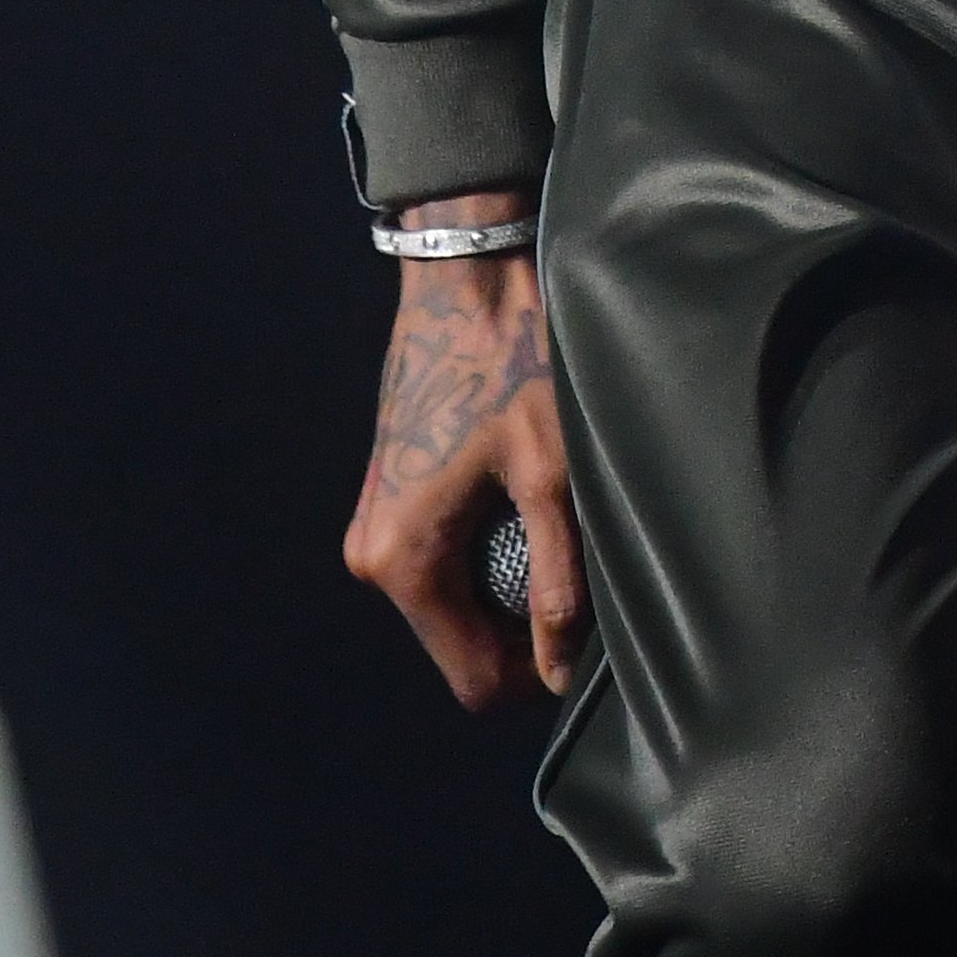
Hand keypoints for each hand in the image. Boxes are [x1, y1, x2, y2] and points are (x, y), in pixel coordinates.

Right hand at [340, 229, 584, 707]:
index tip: (582, 629)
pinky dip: (486, 549)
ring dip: (505, 581)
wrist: (466, 275)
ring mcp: (375, 527)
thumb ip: (557, 579)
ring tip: (549, 518)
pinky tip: (520, 497)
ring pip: (456, 603)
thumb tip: (560, 667)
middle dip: (521, 623)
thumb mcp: (549, 472)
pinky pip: (444, 562)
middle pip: (462, 645)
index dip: (536, 673)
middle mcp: (374, 557)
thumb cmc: (511, 359)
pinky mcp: (388, 499)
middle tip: (573, 561)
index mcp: (404, 561)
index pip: (474, 681)